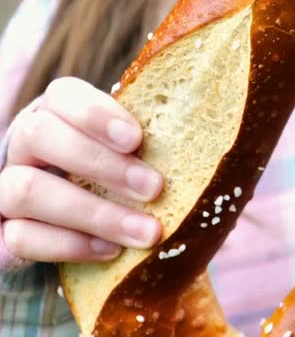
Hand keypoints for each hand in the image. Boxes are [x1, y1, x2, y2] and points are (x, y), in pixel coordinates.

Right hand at [0, 77, 162, 262]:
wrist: (72, 228)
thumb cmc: (118, 179)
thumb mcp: (135, 154)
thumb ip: (157, 145)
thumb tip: (223, 146)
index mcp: (58, 113)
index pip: (62, 94)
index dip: (96, 113)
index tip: (137, 138)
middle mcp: (26, 145)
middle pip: (39, 135)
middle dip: (101, 164)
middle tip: (155, 188)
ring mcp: (6, 187)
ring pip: (26, 190)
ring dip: (94, 213)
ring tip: (147, 231)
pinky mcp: (1, 233)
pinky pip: (21, 238)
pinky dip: (71, 245)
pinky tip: (112, 250)